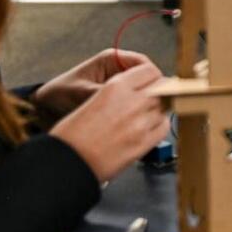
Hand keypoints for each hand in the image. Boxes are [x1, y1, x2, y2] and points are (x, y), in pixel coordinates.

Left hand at [32, 49, 157, 118]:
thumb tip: (126, 99)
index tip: (160, 93)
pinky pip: (133, 101)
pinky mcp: (116, 97)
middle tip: (153, 108)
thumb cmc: (58, 95)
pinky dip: (134, 110)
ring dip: (142, 103)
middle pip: (147, 78)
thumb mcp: (81, 94)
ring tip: (141, 115)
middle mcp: (118, 69)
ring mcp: (118, 83)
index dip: (154, 79)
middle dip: (151, 92)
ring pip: (142, 91)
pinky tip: (132, 120)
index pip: (144, 65)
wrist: (43, 108)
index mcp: (111, 59)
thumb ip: (104, 95)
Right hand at [50, 64, 169, 182]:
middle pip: (162, 87)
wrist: (66, 161)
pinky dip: (159, 125)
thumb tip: (137, 86)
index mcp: (115, 87)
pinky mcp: (144, 143)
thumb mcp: (89, 96)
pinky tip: (147, 128)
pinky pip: (164, 127)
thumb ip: (118, 89)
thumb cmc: (71, 132)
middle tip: (150, 97)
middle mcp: (132, 102)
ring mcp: (141, 123)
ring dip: (158, 108)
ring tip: (143, 115)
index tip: (150, 81)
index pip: (150, 70)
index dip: (151, 76)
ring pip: (165, 106)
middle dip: (158, 90)